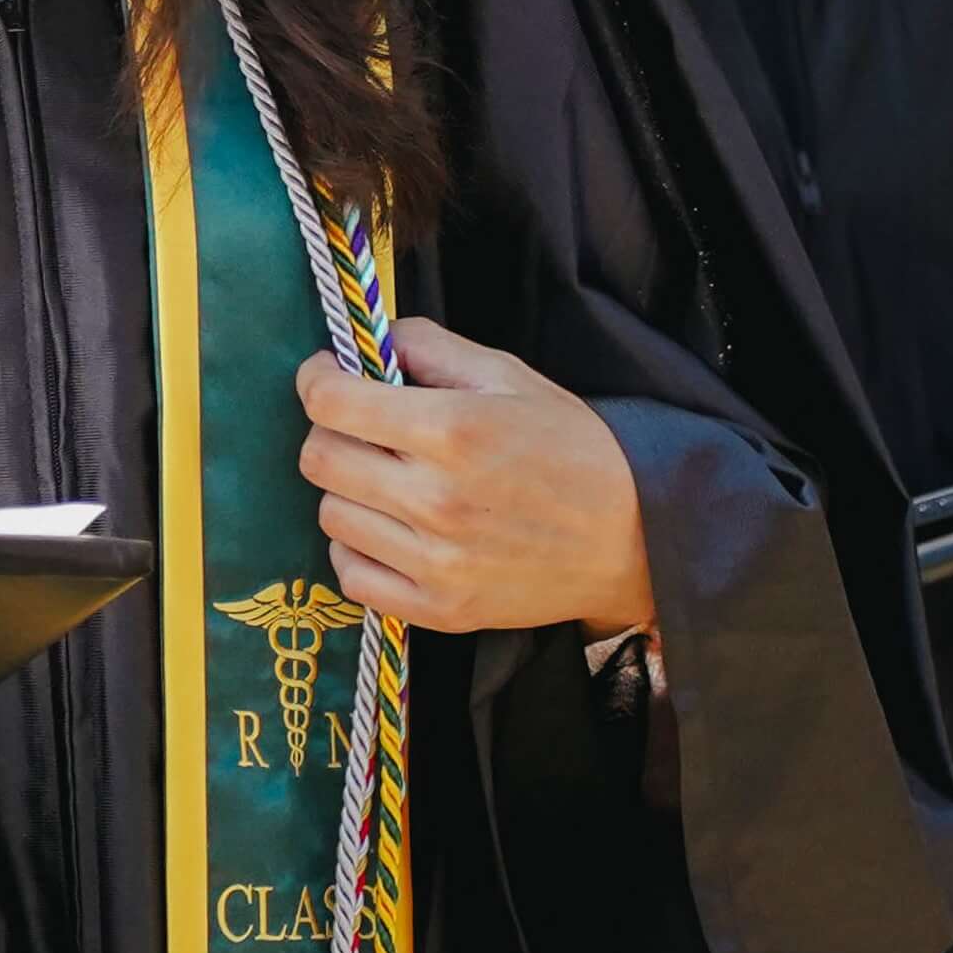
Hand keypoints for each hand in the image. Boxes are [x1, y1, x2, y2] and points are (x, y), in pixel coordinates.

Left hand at [296, 315, 652, 638]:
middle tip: (363, 428)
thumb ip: (430, 346)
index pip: (331, 402)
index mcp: (453, 430)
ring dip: (348, 490)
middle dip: (331, 431)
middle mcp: (436, 500)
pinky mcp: (440, 611)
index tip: (328, 374)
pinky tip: (392, 530)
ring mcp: (436, 563)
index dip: (318, 378)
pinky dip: (358, 549)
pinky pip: (351, 576)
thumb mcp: (508, 375)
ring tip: (389, 480)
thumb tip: (370, 341)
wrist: (634, 537)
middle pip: (319, 458)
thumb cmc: (572, 446)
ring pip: (331, 515)